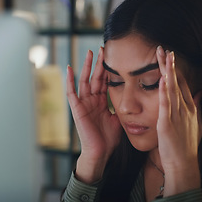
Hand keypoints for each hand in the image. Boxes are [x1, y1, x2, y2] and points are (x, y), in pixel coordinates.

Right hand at [66, 47, 121, 182]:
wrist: (100, 153)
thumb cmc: (109, 139)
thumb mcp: (119, 119)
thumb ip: (121, 107)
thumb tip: (132, 100)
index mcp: (102, 102)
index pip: (106, 81)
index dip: (109, 69)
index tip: (115, 56)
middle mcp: (92, 100)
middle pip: (96, 77)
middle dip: (100, 63)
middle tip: (104, 48)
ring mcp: (84, 103)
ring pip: (85, 80)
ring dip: (87, 67)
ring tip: (90, 52)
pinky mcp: (77, 109)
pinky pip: (71, 92)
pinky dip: (69, 80)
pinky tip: (69, 68)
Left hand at [155, 46, 201, 194]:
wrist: (184, 164)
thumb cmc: (187, 146)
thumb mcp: (198, 124)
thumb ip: (198, 107)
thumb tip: (201, 93)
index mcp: (190, 108)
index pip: (183, 83)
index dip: (176, 69)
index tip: (170, 56)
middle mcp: (185, 108)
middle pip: (177, 81)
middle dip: (170, 64)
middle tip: (163, 48)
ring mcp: (178, 115)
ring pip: (172, 88)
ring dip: (167, 71)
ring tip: (162, 55)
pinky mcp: (168, 123)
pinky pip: (166, 104)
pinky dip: (164, 91)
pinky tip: (163, 79)